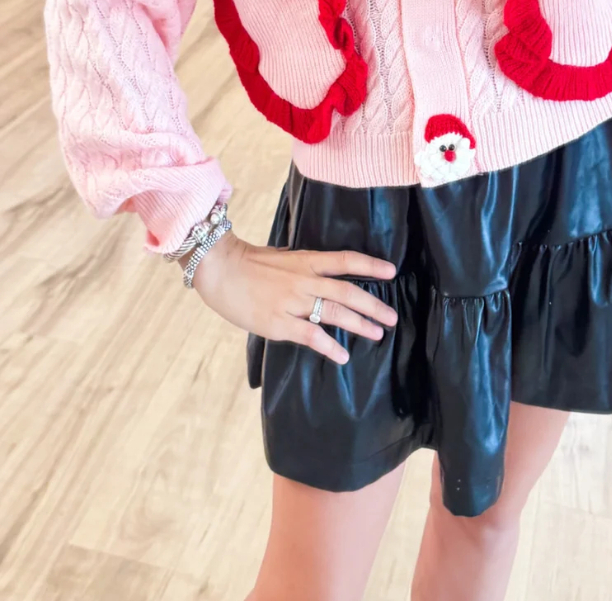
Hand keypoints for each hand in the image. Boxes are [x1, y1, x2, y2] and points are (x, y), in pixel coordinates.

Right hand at [191, 231, 398, 364]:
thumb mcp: (281, 256)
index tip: (392, 271)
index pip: (345, 260)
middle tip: (392, 317)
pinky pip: (311, 336)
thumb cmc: (247, 262)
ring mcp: (292, 302)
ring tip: (377, 333)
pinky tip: (343, 356)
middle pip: (348, 291)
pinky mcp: (278, 323)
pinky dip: (330, 347)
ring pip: (335, 313)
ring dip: (360, 324)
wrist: (219, 269)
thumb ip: (301, 264)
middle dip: (374, 305)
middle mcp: (304, 280)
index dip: (371, 265)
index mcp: (305, 260)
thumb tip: (319, 269)